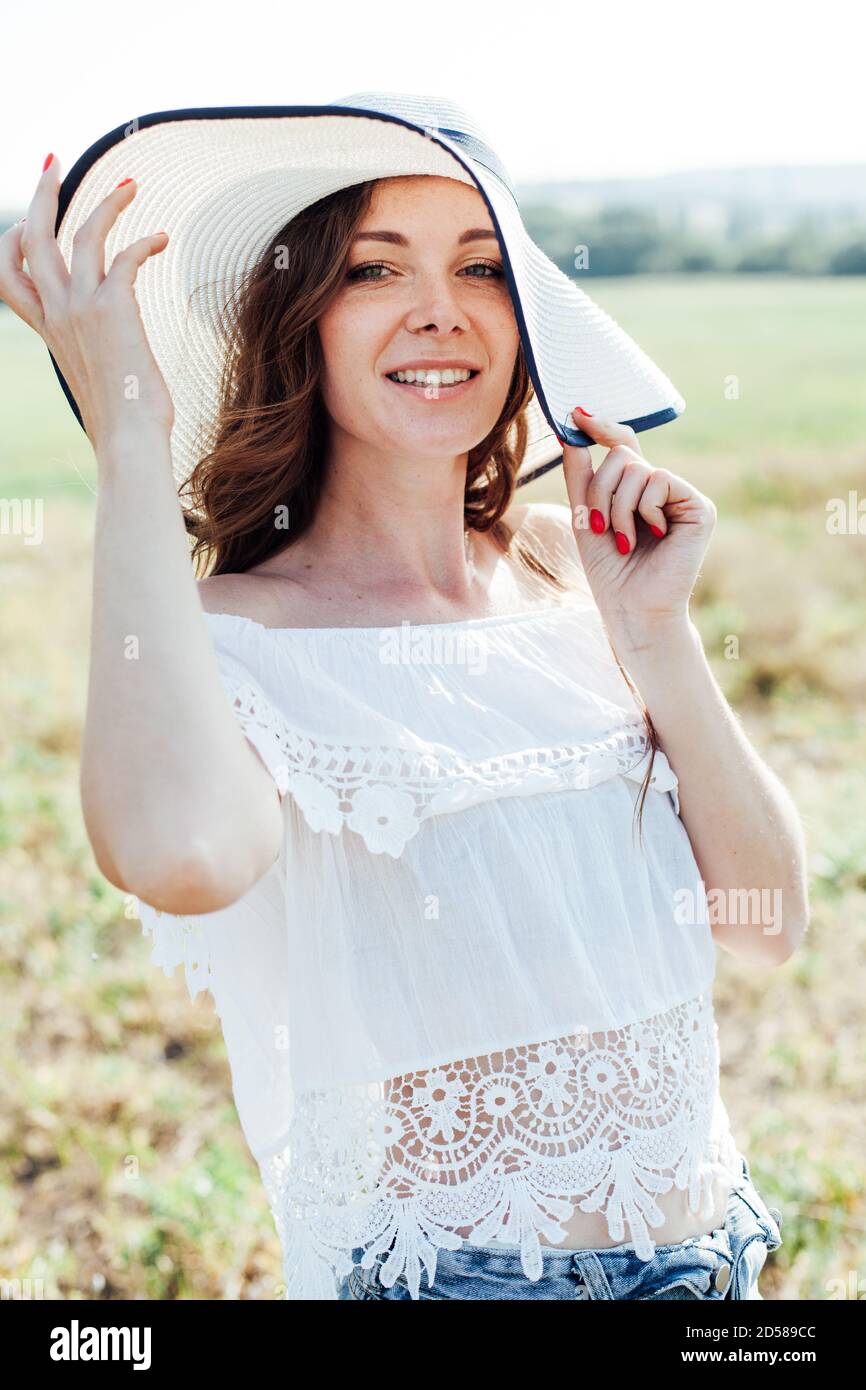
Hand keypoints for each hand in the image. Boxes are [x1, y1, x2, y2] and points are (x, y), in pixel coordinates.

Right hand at [0, 153, 174, 450]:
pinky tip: (162, 239)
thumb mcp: (96, 380)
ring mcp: (81, 309)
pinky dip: (144, 241)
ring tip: (129, 185)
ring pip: (79, 235)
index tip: (29, 219)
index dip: (11, 241)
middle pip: (33, 239)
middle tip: (54, 161)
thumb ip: (93, 355)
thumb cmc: (122, 421)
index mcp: (47, 331)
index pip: (7, 276)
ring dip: (104, 204)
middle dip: (43, 194)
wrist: (128, 441)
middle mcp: (57, 315)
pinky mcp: (113, 309)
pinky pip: (125, 255)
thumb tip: (110, 359)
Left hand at [561, 408, 716, 651]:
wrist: (632, 609)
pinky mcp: (699, 507)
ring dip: (618, 507)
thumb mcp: (585, 518)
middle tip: (598, 526)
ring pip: (637, 468)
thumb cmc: (611, 572)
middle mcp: (662, 489)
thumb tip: (571, 434)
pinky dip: (643, 509)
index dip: (601, 427)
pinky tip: (653, 535)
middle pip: (622, 455)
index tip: (575, 413)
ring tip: (624, 539)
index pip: (623, 445)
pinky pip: (660, 480)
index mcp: (638, 490)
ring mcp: (682, 496)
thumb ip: (580, 478)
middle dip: (600, 490)